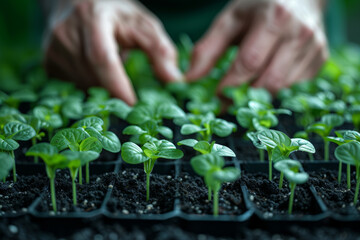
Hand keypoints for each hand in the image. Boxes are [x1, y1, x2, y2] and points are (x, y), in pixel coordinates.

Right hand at [44, 0, 181, 104]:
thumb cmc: (114, 14)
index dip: (116, 84)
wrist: (75, 2)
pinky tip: (96, 73)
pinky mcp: (48, 63)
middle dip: (114, 91)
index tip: (132, 105)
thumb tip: (175, 81)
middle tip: (131, 97)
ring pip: (83, 86)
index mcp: (92, 19)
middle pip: (93, 77)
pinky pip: (73, 87)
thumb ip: (160, 51)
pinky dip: (90, 87)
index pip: (102, 58)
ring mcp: (53, 49)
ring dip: (103, 88)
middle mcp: (66, 33)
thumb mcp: (142, 25)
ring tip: (112, 72)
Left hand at [186, 0, 327, 94]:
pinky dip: (277, 92)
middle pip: (269, 82)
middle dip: (245, 97)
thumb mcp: (230, 20)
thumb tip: (189, 80)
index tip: (216, 97)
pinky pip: (296, 87)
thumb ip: (208, 49)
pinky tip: (265, 83)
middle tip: (229, 102)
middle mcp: (299, 34)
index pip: (249, 63)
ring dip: (261, 97)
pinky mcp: (321, 59)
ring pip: (284, 89)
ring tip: (245, 94)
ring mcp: (314, 48)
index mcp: (274, 19)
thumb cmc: (259, 6)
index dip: (230, 85)